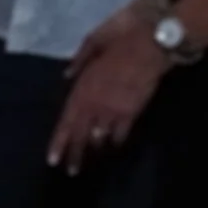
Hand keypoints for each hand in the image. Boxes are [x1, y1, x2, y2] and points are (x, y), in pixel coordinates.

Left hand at [47, 0, 167, 174]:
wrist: (154, 41)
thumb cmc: (122, 36)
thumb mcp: (94, 40)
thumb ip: (80, 60)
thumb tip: (67, 75)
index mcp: (83, 87)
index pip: (67, 120)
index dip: (59, 141)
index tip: (53, 160)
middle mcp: (96, 103)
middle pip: (82, 134)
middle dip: (76, 153)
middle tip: (72, 171)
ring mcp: (116, 108)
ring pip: (101, 136)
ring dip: (95, 149)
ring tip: (90, 163)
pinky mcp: (135, 109)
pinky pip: (122, 131)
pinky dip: (116, 139)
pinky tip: (113, 146)